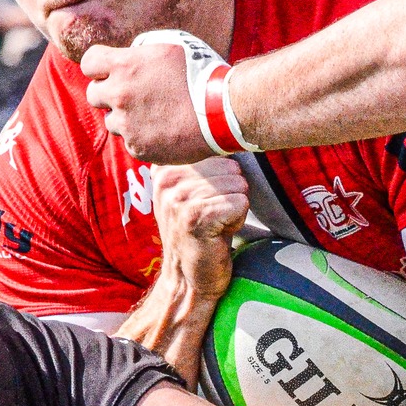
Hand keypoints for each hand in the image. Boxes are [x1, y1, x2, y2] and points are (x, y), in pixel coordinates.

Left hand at [82, 41, 215, 162]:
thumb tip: (127, 56)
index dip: (100, 66)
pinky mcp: (138, 148)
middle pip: (93, 94)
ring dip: (125, 118)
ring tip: (154, 114)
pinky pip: (130, 142)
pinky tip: (163, 130)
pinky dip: (142, 137)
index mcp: (125, 65)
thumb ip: (142, 50)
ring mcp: (127, 124)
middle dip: (109, 93)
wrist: (223, 113)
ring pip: (111, 121)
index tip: (111, 70)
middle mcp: (119, 95)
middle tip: (133, 94)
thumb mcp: (172, 46)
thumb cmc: (203, 74)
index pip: (89, 62)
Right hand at [152, 158, 248, 302]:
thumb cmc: (200, 233)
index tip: (205, 200)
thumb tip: (230, 126)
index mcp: (166, 166)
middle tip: (211, 217)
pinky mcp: (194, 217)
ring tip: (213, 225)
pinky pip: (239, 203)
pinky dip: (237, 221)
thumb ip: (203, 161)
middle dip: (231, 194)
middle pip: (233, 168)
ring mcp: (178, 197)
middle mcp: (167, 178)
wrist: (188, 279)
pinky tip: (217, 234)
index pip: (219, 150)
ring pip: (238, 186)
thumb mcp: (192, 190)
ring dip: (234, 209)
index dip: (224, 177)